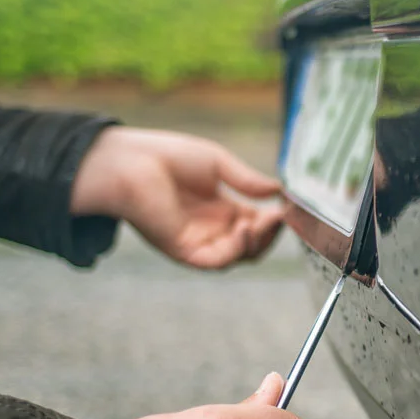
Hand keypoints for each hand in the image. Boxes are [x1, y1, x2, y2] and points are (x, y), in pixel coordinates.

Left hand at [72, 128, 284, 268]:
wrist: (132, 163)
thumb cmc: (169, 157)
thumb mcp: (218, 164)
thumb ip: (247, 181)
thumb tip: (278, 191)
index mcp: (220, 209)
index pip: (256, 224)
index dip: (274, 219)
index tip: (288, 207)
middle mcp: (211, 229)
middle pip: (252, 245)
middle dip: (270, 234)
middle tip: (280, 217)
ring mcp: (198, 241)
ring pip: (239, 256)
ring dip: (258, 242)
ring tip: (265, 222)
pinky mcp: (184, 250)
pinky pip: (217, 262)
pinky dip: (236, 250)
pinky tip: (243, 229)